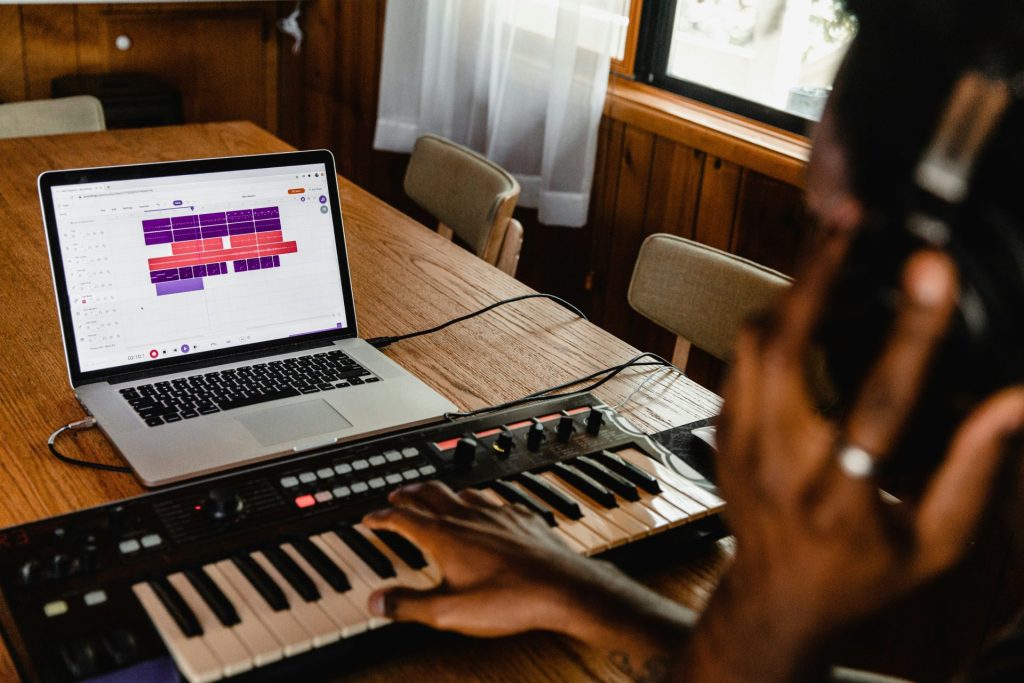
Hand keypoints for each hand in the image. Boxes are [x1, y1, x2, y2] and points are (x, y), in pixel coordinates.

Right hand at [361, 480, 589, 635]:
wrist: (560, 587)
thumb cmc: (508, 599)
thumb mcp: (448, 612)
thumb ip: (408, 605)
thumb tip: (376, 600)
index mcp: (444, 536)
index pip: (403, 518)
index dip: (382, 517)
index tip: (370, 517)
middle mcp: (467, 517)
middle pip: (430, 494)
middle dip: (409, 493)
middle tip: (398, 494)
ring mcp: (496, 514)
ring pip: (461, 492)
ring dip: (442, 491)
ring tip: (435, 494)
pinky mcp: (520, 517)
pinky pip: (493, 499)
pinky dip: (478, 500)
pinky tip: (485, 507)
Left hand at [678, 238, 1023, 681]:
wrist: (777, 599)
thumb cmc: (863, 574)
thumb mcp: (935, 541)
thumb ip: (975, 467)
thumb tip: (1017, 398)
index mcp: (841, 495)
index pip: (879, 400)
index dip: (911, 329)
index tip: (931, 268)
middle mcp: (778, 462)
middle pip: (787, 347)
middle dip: (817, 274)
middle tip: (850, 218)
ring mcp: (738, 443)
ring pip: (754, 341)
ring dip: (794, 288)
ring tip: (835, 247)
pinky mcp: (721, 429)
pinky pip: (742, 356)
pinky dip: (777, 319)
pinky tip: (810, 299)